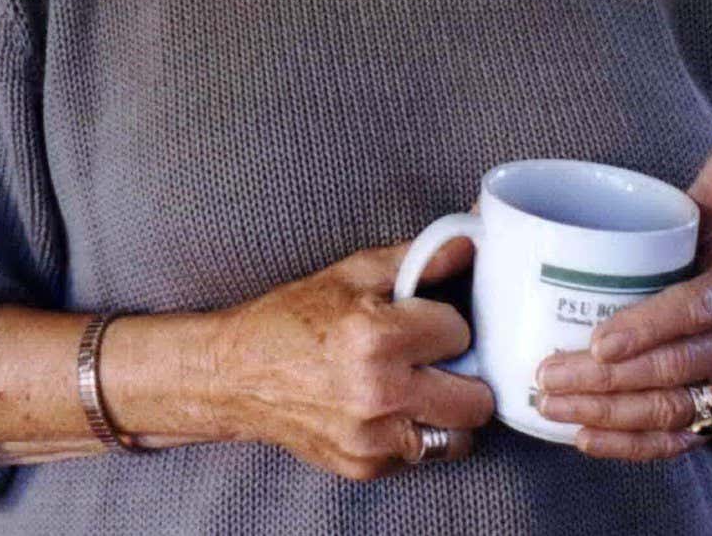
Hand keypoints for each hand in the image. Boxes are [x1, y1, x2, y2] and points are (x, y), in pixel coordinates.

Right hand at [201, 238, 496, 480]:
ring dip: (446, 413)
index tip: (426, 324)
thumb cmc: (291, 320)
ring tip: (418, 389)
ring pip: (457, 438)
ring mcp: (372, 439)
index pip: (460, 333)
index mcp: (376, 338)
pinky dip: (414, 435)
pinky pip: (420, 458)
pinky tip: (388, 411)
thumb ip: (417, 260)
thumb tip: (468, 244)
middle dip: (463, 375)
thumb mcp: (351, 274)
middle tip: (437, 362)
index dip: (445, 324)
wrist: (236, 376)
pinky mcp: (364, 467)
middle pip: (476, 400)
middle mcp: (378, 394)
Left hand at [532, 131, 711, 460]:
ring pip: (668, 411)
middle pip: (673, 369)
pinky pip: (671, 445)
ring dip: (606, 414)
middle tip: (546, 373)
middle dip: (607, 379)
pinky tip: (581, 438)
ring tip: (549, 403)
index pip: (695, 312)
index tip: (599, 341)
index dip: (649, 329)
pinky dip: (626, 447)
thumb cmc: (710, 269)